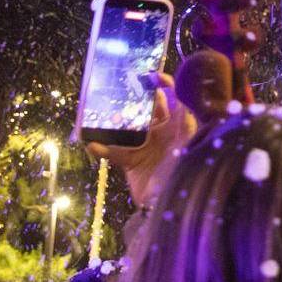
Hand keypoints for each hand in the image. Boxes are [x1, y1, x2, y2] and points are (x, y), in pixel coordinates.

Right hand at [86, 73, 195, 208]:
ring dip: (111, 120)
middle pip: (144, 108)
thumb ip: (185, 115)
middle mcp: (161, 132)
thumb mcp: (190, 140)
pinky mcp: (131, 162)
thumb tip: (180, 87)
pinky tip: (92, 146)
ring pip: (124, 126)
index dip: (163, 84)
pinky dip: (101, 149)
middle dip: (131, 97)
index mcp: (179, 124)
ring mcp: (145, 146)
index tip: (149, 75)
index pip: (172, 97)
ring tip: (98, 114)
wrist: (172, 206)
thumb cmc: (186, 172)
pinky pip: (112, 151)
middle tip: (117, 86)